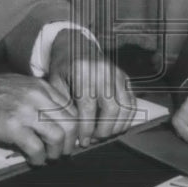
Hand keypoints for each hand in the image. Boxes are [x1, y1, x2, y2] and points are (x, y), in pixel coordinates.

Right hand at [0, 71, 76, 164]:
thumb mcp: (21, 86)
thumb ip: (39, 98)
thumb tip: (55, 118)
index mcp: (41, 87)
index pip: (71, 108)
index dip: (75, 127)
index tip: (71, 139)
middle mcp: (38, 97)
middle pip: (70, 123)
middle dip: (70, 142)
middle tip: (64, 152)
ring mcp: (26, 111)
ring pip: (58, 136)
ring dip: (56, 152)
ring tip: (49, 157)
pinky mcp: (12, 127)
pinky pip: (36, 148)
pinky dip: (39, 158)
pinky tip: (34, 160)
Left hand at [47, 29, 135, 146]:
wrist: (75, 45)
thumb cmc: (63, 66)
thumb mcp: (55, 82)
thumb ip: (63, 105)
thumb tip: (72, 132)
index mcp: (83, 71)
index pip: (88, 108)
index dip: (87, 129)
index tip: (83, 141)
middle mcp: (103, 71)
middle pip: (111, 109)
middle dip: (104, 130)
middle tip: (94, 140)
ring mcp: (116, 72)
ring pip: (126, 107)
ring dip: (117, 126)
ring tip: (105, 134)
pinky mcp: (124, 76)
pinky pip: (132, 101)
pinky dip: (127, 117)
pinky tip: (116, 125)